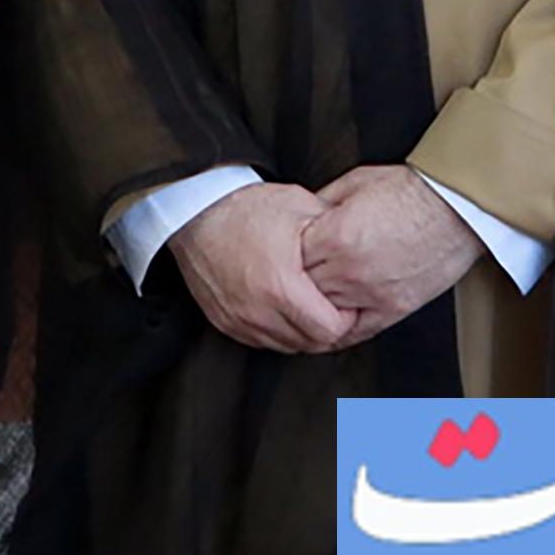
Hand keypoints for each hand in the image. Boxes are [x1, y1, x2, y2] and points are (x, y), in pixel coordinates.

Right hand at [165, 182, 355, 353]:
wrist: (194, 210)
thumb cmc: (245, 207)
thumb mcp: (300, 208)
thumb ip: (334, 234)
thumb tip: (360, 249)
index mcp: (281, 286)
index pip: (331, 330)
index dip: (346, 317)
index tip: (345, 301)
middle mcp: (257, 310)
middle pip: (311, 344)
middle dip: (327, 328)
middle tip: (332, 306)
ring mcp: (238, 319)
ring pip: (287, 346)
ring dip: (302, 332)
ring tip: (308, 306)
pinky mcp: (224, 322)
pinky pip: (262, 341)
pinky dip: (278, 331)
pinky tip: (283, 309)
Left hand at [299, 166, 484, 342]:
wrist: (456, 207)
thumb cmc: (412, 191)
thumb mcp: (355, 182)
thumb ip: (321, 202)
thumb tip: (300, 213)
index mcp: (336, 237)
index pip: (289, 258)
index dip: (283, 254)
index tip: (283, 251)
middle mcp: (349, 270)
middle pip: (302, 288)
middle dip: (294, 281)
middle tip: (289, 276)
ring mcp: (371, 293)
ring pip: (323, 312)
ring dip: (312, 305)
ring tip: (304, 299)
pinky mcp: (393, 309)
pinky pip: (354, 331)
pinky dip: (338, 329)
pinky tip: (329, 323)